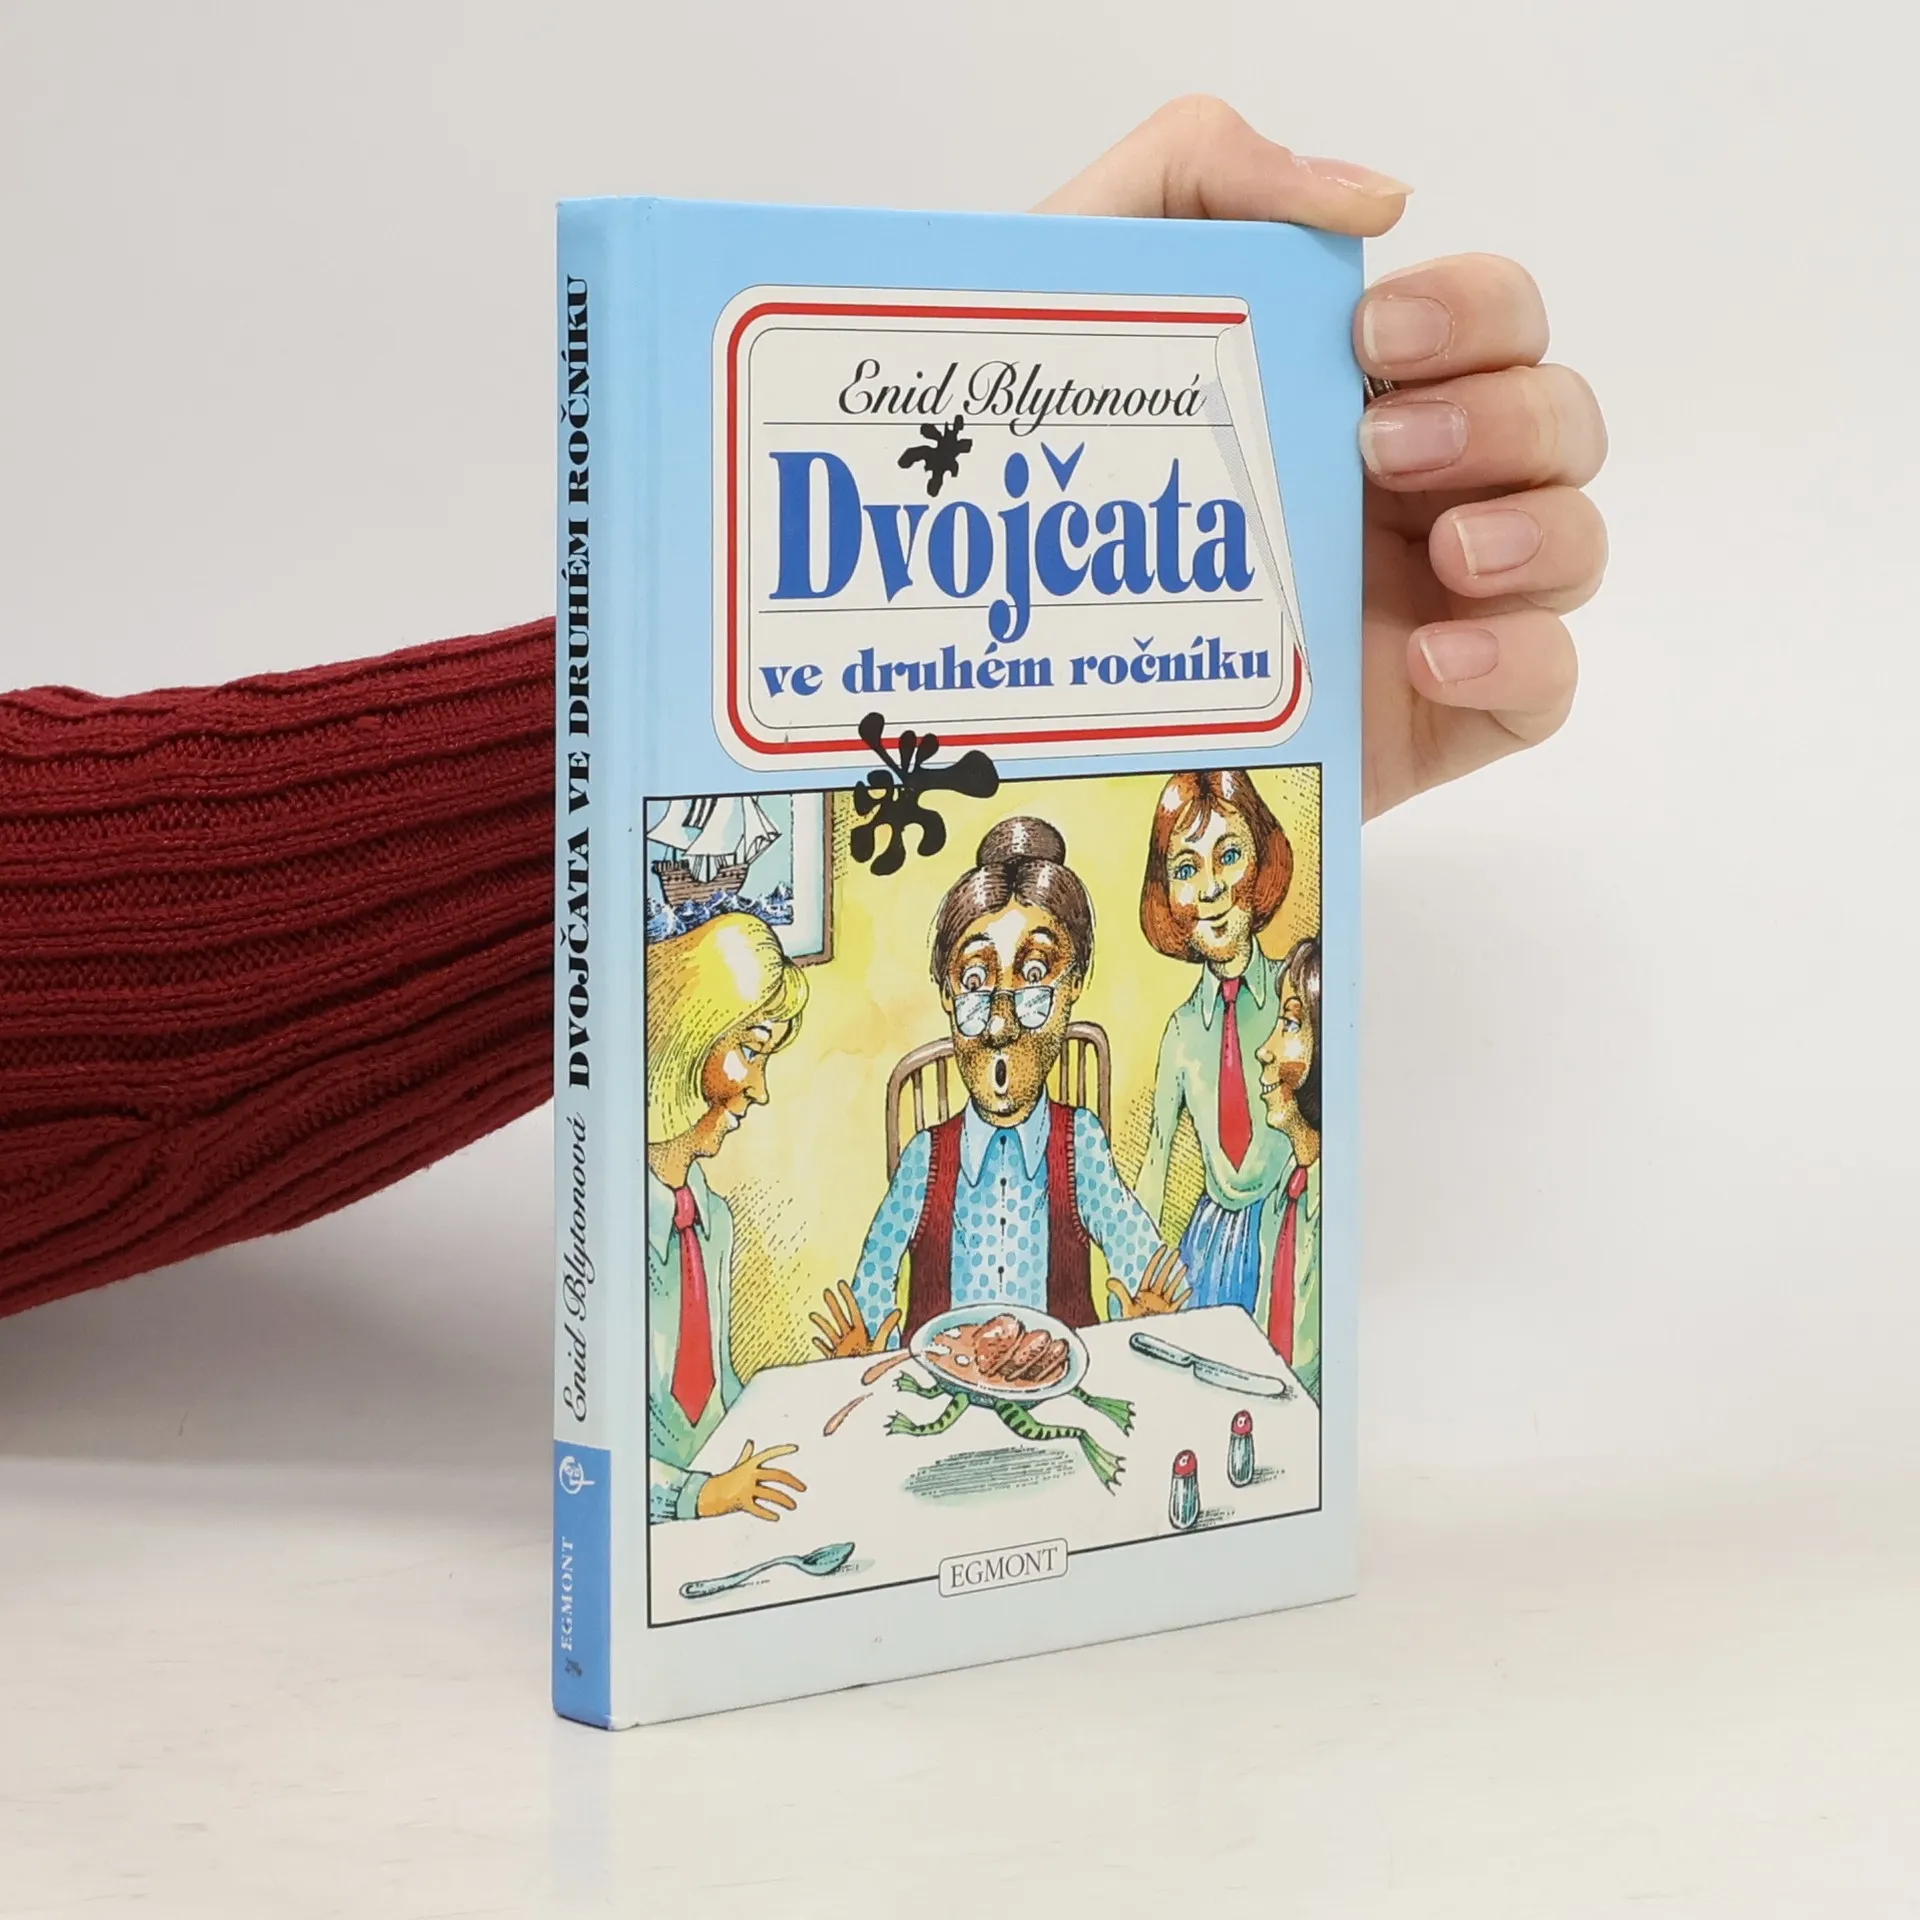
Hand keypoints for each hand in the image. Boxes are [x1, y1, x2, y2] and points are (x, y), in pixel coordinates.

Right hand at [694, 1439, 806, 1521]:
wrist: (708, 1495)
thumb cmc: (726, 1480)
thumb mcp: (738, 1467)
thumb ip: (746, 1456)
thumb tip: (750, 1442)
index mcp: (750, 1465)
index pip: (768, 1453)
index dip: (782, 1449)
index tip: (796, 1447)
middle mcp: (750, 1474)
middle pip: (777, 1475)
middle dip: (792, 1482)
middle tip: (803, 1489)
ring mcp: (746, 1488)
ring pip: (771, 1494)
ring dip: (784, 1500)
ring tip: (794, 1506)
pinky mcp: (742, 1502)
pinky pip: (758, 1509)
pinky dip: (768, 1514)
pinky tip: (777, 1517)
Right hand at [810, 1280, 899, 1358]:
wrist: (867, 1383)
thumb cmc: (874, 1363)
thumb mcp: (880, 1343)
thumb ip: (886, 1328)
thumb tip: (898, 1311)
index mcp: (860, 1331)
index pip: (852, 1310)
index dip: (846, 1296)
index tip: (840, 1284)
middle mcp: (850, 1338)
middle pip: (839, 1317)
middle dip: (833, 1305)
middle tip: (826, 1292)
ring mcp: (842, 1348)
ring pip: (829, 1332)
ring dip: (822, 1324)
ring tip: (813, 1315)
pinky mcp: (836, 1359)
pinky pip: (826, 1350)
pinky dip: (820, 1344)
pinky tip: (815, 1339)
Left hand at [1039, 97, 1605, 818]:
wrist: (993, 673)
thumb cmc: (1034, 477)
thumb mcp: (1078, 282)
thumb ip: (1198, 173)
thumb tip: (1375, 199)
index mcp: (1356, 392)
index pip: (1490, 319)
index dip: (1472, 310)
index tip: (1372, 339)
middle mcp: (1409, 491)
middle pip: (1553, 421)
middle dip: (1502, 415)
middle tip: (1380, 448)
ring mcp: (1427, 606)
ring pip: (1574, 541)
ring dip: (1540, 527)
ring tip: (1447, 550)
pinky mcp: (1427, 718)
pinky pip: (1546, 685)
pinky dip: (1523, 661)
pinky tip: (1433, 656)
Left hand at [1108, 1245, 1191, 1318]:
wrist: (1138, 1334)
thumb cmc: (1131, 1322)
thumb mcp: (1126, 1305)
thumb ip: (1120, 1292)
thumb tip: (1109, 1281)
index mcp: (1144, 1292)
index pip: (1152, 1271)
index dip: (1158, 1259)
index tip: (1163, 1248)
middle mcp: (1154, 1296)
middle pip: (1164, 1276)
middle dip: (1170, 1263)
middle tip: (1176, 1251)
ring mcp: (1162, 1304)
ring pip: (1172, 1287)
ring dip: (1178, 1277)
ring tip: (1184, 1267)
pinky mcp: (1169, 1313)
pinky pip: (1178, 1303)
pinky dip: (1183, 1296)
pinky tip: (1189, 1290)